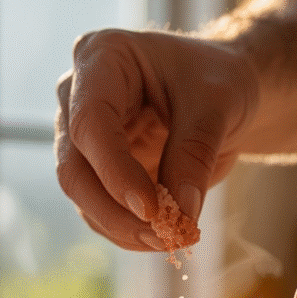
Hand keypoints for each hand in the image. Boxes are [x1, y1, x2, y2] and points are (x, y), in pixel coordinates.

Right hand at [55, 29, 257, 250]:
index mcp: (101, 58)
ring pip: (82, 197)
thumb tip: (180, 212)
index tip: (152, 210)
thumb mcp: (218, 104)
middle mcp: (78, 97)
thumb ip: (195, 152)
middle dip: (116, 211)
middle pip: (73, 167)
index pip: (90, 122)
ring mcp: (81, 138)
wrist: (222, 94)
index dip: (115, 171)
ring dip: (124, 229)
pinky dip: (130, 233)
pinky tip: (164, 236)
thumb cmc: (219, 81)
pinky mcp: (96, 172)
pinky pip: (100, 213)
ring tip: (172, 239)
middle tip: (163, 237)